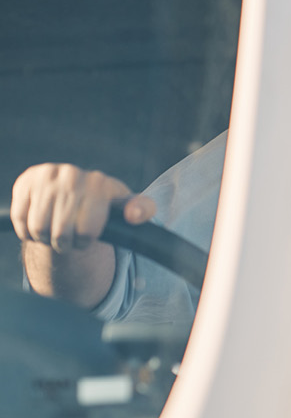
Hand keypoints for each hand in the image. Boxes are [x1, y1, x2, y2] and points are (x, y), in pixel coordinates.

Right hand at [11, 163, 155, 252]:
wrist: (73, 194)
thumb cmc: (104, 206)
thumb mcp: (127, 208)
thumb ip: (141, 210)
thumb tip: (133, 215)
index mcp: (100, 183)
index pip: (87, 231)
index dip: (86, 240)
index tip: (89, 235)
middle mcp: (73, 174)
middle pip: (61, 234)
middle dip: (66, 243)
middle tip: (70, 237)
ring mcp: (47, 175)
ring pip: (39, 229)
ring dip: (45, 238)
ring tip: (56, 230)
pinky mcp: (25, 180)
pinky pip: (21, 220)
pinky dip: (27, 231)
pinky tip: (40, 223)